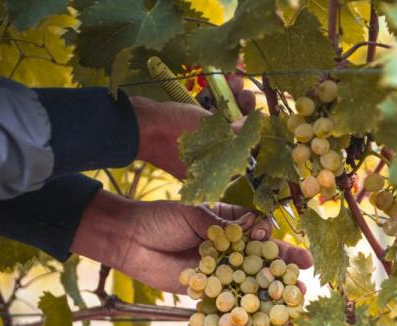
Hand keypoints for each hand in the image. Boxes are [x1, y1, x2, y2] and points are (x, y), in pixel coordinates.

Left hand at [71, 191, 311, 293]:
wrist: (129, 240)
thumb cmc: (162, 219)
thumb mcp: (197, 215)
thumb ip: (225, 226)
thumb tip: (258, 227)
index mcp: (232, 225)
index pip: (261, 233)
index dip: (274, 242)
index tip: (285, 247)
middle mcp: (231, 250)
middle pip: (262, 262)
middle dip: (284, 272)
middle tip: (304, 281)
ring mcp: (221, 273)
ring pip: (251, 285)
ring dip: (271, 297)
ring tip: (293, 306)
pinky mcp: (207, 293)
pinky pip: (230, 304)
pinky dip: (245, 314)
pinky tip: (263, 324)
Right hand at [131, 75, 255, 179]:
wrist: (138, 124)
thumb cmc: (174, 131)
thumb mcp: (211, 129)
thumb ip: (237, 130)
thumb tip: (257, 126)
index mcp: (216, 172)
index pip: (245, 152)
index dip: (254, 130)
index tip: (258, 112)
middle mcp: (209, 163)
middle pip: (235, 135)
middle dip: (242, 111)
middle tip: (246, 94)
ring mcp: (198, 149)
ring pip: (221, 124)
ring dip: (229, 101)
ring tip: (234, 82)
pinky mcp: (188, 135)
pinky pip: (206, 119)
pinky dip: (213, 103)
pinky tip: (220, 84)